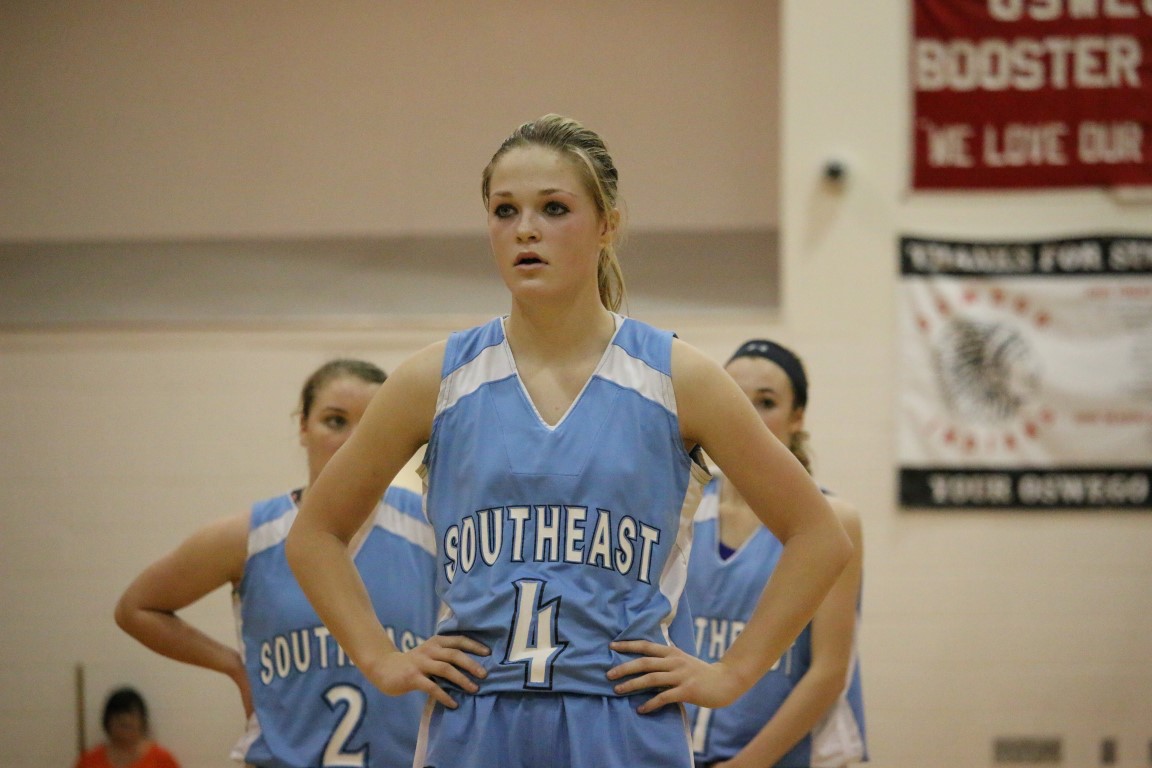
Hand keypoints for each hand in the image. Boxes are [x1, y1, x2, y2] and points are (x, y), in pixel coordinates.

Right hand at [365, 634, 489, 708]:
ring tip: (474, 689)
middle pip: (454, 654)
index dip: (474, 646)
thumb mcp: (429, 652)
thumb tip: (472, 663)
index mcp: (436, 642)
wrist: (384, 668)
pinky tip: (453, 703)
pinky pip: (432, 687)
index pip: (458, 640)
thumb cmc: (413, 662)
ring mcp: (421, 663)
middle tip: (485, 674)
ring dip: (462, 679)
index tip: (488, 652)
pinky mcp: (413, 677)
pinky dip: (445, 695)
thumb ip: (445, 654)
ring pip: (445, 669)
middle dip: (471, 664)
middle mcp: (429, 650)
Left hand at [606, 640, 747, 713]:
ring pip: (651, 679)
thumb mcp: (682, 659)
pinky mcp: (687, 691)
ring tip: (618, 690)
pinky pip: (664, 697)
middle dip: (624, 667)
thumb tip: (647, 656)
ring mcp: (681, 676)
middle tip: (608, 674)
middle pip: (645, 662)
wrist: (725, 681)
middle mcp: (675, 661)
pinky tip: (641, 709)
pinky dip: (650, 703)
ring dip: (632, 685)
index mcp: (672, 652)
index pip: (646, 646)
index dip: (628, 645)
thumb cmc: (701, 672)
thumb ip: (666, 658)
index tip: (611, 646)